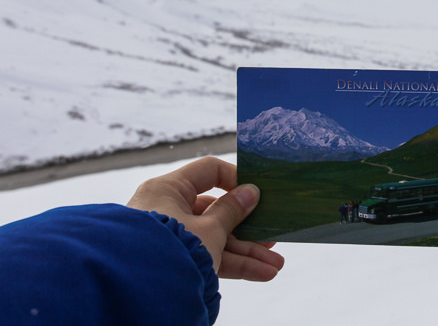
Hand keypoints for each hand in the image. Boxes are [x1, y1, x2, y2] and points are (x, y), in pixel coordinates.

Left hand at [127, 156, 284, 280]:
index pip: (208, 171)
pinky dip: (232, 265)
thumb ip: (232, 211)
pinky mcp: (172, 261)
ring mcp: (169, 238)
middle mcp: (167, 209)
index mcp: (169, 189)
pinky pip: (207, 257)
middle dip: (248, 230)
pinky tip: (262, 274)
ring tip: (274, 265)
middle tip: (272, 237)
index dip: (236, 180)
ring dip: (246, 252)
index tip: (259, 193)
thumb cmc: (171, 249)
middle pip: (217, 212)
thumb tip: (251, 192)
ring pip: (215, 239)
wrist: (133, 294)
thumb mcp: (210, 229)